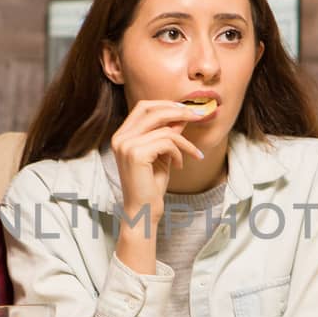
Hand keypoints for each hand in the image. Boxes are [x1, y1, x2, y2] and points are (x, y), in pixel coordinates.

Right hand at [109, 101, 208, 227]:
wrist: (143, 211)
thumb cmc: (151, 184)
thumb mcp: (162, 154)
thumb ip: (167, 133)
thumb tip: (182, 114)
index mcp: (122, 135)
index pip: (143, 107)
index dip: (166, 104)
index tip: (186, 110)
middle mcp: (120, 138)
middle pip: (152, 110)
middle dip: (178, 111)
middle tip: (197, 116)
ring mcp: (126, 145)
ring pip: (164, 129)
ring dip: (184, 141)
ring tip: (191, 153)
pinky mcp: (136, 155)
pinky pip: (167, 143)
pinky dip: (179, 152)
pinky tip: (180, 165)